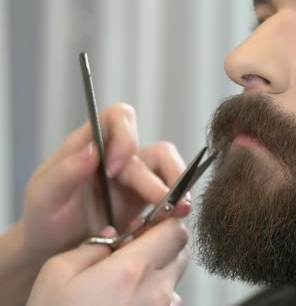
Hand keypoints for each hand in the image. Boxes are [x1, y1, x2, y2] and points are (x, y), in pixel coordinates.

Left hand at [21, 103, 189, 261]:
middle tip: (166, 201)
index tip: (115, 171)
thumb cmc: (44, 218)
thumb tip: (93, 151)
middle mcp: (118, 158)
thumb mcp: (43, 195)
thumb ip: (63, 172)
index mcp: (92, 145)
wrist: (52, 250)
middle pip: (157, 151)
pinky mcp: (146, 203)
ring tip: (180, 212)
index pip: (118, 119)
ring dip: (179, 190)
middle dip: (167, 175)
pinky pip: (171, 198)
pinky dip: (174, 209)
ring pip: (170, 172)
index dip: (124, 137)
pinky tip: (168, 225)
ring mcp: (135, 181)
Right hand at [27, 218, 188, 305]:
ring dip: (158, 274)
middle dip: (163, 246)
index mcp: (133, 269)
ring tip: (126, 283)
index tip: (146, 225)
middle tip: (134, 252)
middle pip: (180, 253)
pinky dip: (154, 297)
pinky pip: (169, 304)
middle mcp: (156, 291)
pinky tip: (126, 302)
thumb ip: (91, 248)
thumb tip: (111, 236)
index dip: (163, 223)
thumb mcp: (57, 275)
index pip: (175, 230)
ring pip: (174, 279)